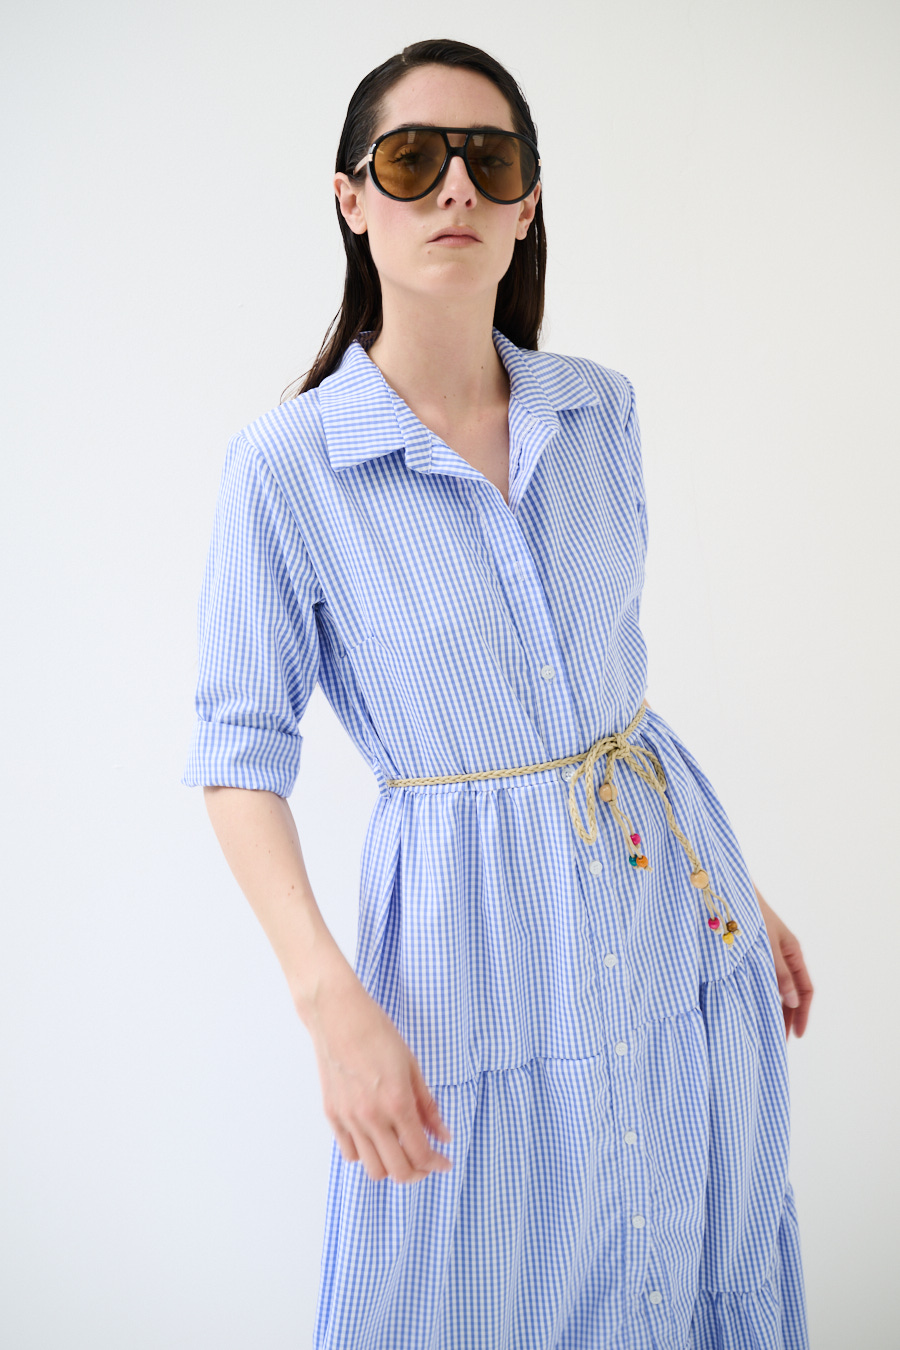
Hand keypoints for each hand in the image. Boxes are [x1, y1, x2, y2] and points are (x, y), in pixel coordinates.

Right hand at [304, 959, 452, 1183]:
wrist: (338, 1015)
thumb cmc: (377, 1032)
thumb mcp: (412, 1066)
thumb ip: (428, 1106)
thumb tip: (443, 1135)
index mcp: (397, 1103)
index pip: (421, 1153)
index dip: (437, 1163)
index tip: (445, 1161)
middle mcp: (372, 1117)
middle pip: (398, 1171)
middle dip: (418, 1173)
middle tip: (426, 1161)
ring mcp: (349, 1119)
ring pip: (373, 1170)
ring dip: (391, 1167)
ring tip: (400, 1150)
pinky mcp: (332, 1116)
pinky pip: (350, 1153)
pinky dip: (366, 1154)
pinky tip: (377, 1138)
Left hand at [753, 883, 813, 1039]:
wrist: (728, 891)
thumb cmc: (749, 913)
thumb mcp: (765, 945)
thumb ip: (778, 973)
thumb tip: (792, 1002)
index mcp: (793, 951)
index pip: (805, 990)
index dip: (803, 1013)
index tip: (797, 1035)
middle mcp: (785, 954)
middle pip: (792, 992)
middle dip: (789, 1017)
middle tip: (780, 1041)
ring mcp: (770, 953)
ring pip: (778, 987)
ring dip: (775, 1007)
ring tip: (768, 1030)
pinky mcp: (754, 952)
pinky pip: (764, 978)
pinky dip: (763, 994)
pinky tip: (754, 1007)